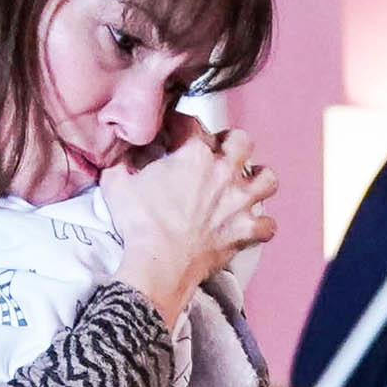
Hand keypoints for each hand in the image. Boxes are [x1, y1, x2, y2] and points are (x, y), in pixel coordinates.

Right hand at [106, 122, 278, 319]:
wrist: (159, 262)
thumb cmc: (140, 224)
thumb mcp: (117, 184)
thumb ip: (120, 161)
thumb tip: (120, 154)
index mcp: (194, 156)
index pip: (192, 124)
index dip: (180, 124)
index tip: (174, 131)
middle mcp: (224, 173)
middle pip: (241, 141)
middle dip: (230, 142)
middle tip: (218, 151)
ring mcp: (240, 202)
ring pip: (268, 179)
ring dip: (258, 178)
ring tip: (247, 182)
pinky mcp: (246, 230)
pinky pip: (269, 224)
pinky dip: (262, 224)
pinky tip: (251, 223)